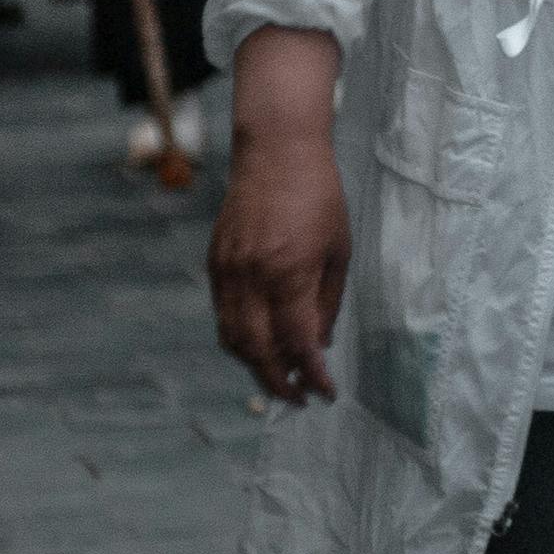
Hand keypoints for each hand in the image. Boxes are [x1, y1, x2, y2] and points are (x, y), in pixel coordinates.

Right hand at [209, 26, 349, 406]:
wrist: (276, 154)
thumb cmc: (319, 198)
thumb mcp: (339, 250)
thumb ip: (327, 301)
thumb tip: (319, 344)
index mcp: (288, 273)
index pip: (296, 341)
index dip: (310, 374)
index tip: (325, 392)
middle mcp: (251, 277)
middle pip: (256, 350)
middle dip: (278, 381)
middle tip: (298, 398)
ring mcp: (226, 272)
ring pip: (233, 337)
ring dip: (255, 366)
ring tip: (280, 379)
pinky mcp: (214, 264)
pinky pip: (223, 315)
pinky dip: (240, 339)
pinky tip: (261, 346)